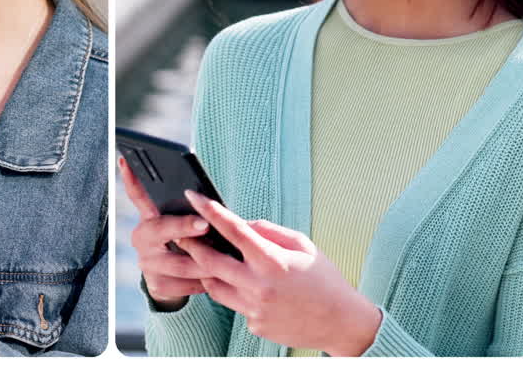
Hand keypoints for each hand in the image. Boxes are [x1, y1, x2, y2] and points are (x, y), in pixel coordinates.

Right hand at [119, 156, 213, 308]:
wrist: (168, 276)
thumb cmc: (183, 238)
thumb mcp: (180, 220)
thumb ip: (189, 211)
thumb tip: (214, 204)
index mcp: (147, 218)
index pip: (139, 196)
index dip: (134, 181)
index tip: (133, 166)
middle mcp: (142, 239)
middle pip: (163, 230)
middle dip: (185, 227)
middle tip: (205, 224)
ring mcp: (147, 264)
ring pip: (181, 263)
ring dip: (207, 261)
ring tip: (227, 257)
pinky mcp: (157, 285)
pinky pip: (187, 283)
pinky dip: (206, 281)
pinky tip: (219, 278)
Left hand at [178, 190, 381, 356]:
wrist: (341, 321)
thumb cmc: (325, 279)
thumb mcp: (304, 245)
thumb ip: (270, 231)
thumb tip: (244, 224)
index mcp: (272, 261)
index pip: (233, 230)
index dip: (210, 211)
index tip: (194, 196)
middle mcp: (259, 286)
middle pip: (210, 262)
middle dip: (191, 245)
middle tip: (181, 234)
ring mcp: (254, 309)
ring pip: (214, 287)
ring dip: (208, 272)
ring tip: (209, 260)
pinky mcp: (254, 325)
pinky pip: (235, 304)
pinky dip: (236, 293)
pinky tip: (251, 288)